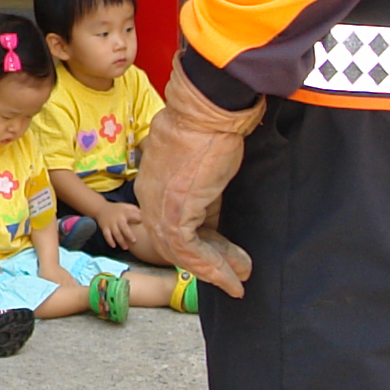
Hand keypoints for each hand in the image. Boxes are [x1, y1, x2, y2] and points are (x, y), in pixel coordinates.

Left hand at [102, 72, 263, 293]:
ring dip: (213, 269)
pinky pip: (189, 251)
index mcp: (153, 180)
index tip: (220, 249)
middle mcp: (150, 196)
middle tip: (234, 272)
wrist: (207, 109)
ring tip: (239, 280)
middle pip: (174, 240)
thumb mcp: (202, 159)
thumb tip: (215, 193)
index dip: (198, 239)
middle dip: (207, 259)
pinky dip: (212, 268)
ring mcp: (158, 205)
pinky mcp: (174, 213)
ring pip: (180, 251)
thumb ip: (202, 182)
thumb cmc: (210, 123)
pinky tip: (232, 278)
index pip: (172, 219)